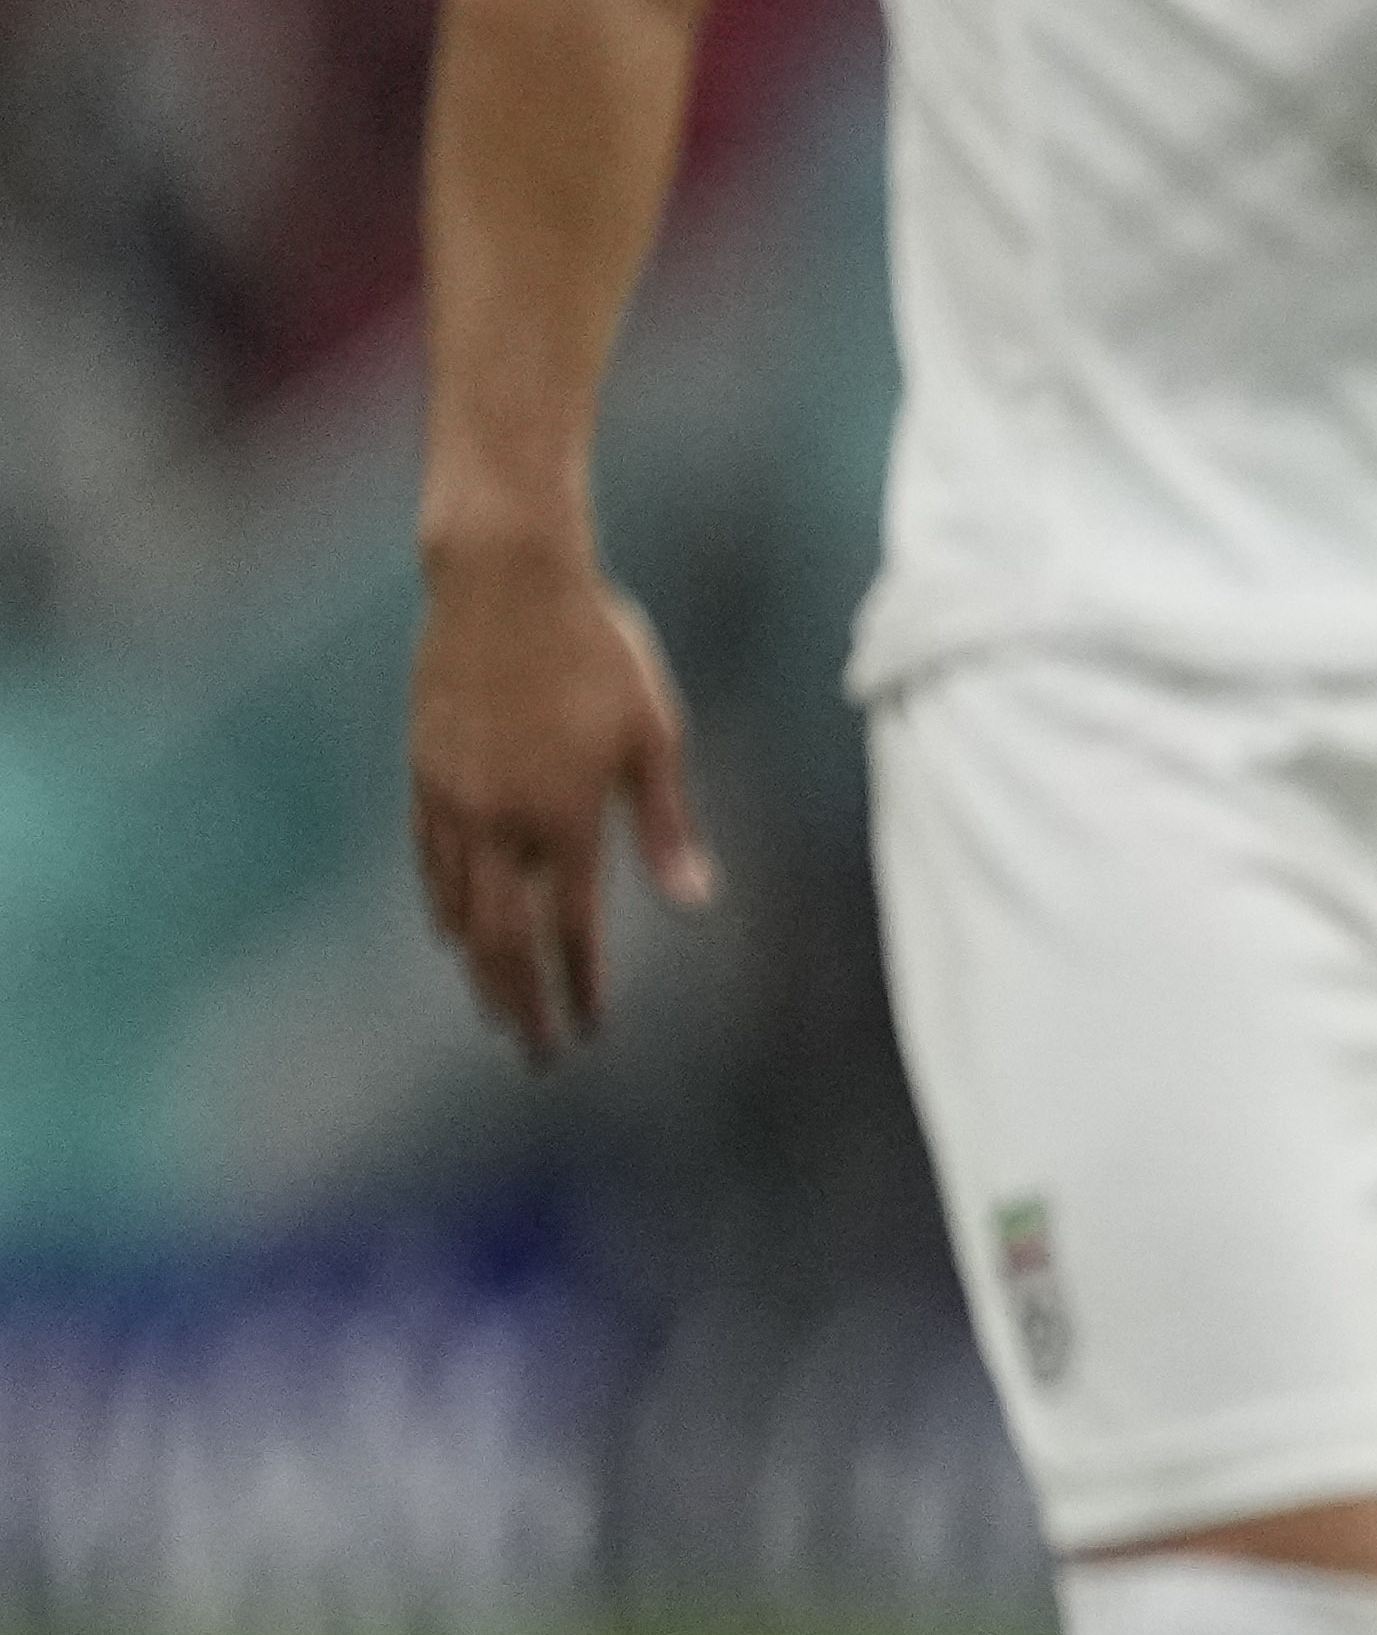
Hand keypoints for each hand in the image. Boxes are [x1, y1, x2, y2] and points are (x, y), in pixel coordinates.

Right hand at [409, 532, 711, 1063]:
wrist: (506, 582)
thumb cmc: (599, 651)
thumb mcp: (655, 736)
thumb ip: (668, 826)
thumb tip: (694, 902)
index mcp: (567, 817)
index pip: (574, 928)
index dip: (581, 985)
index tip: (589, 1029)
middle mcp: (501, 820)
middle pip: (504, 938)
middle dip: (521, 1000)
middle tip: (534, 1051)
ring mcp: (452, 799)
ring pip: (459, 908)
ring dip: (479, 966)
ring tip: (496, 1005)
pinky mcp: (423, 772)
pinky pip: (429, 861)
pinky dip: (443, 907)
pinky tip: (453, 931)